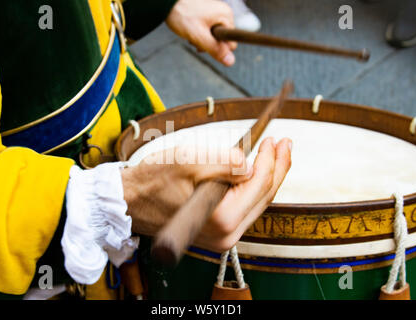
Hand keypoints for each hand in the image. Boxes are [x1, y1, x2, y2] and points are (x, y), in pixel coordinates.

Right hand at [122, 137, 291, 251]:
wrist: (130, 201)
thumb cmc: (152, 181)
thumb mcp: (188, 161)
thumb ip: (224, 162)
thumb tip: (250, 164)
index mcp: (221, 218)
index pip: (259, 184)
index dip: (271, 159)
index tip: (274, 139)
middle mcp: (226, 235)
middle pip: (264, 197)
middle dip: (277, 167)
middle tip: (284, 143)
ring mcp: (222, 237)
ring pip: (257, 204)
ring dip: (268, 177)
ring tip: (276, 154)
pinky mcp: (216, 233)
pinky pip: (244, 209)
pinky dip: (253, 189)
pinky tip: (256, 173)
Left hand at [166, 0, 237, 65]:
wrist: (168, 2)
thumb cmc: (182, 15)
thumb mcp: (199, 36)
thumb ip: (215, 49)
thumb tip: (231, 62)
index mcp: (226, 16)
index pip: (232, 44)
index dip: (218, 48)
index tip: (204, 41)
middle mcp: (224, 13)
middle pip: (222, 41)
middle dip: (209, 44)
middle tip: (195, 38)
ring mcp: (216, 13)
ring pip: (214, 37)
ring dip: (202, 40)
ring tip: (191, 34)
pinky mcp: (208, 15)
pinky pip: (208, 31)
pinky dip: (199, 34)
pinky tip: (191, 30)